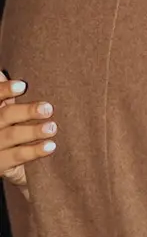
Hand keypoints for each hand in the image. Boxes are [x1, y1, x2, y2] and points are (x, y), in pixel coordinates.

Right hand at [0, 73, 56, 190]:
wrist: (1, 157)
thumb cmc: (7, 125)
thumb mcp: (4, 109)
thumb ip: (4, 94)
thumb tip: (1, 71)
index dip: (5, 90)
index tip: (22, 86)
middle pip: (5, 116)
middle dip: (26, 111)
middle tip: (48, 108)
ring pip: (11, 136)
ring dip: (33, 131)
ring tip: (52, 127)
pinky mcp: (1, 164)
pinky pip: (17, 157)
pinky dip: (34, 152)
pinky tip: (50, 146)